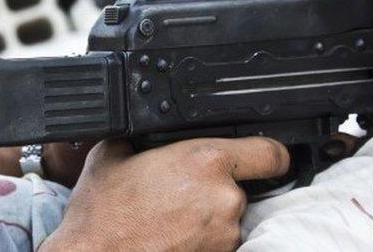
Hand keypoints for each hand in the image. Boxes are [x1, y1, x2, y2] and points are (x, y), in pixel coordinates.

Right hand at [40, 137, 288, 251]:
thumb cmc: (101, 213)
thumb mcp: (114, 152)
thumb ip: (146, 137)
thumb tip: (150, 131)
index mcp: (206, 160)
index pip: (271, 152)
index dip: (270, 151)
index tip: (265, 155)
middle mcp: (224, 199)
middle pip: (240, 186)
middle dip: (215, 187)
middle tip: (178, 191)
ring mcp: (224, 236)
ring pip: (227, 216)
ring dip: (206, 215)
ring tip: (168, 216)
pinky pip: (217, 241)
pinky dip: (200, 237)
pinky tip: (170, 234)